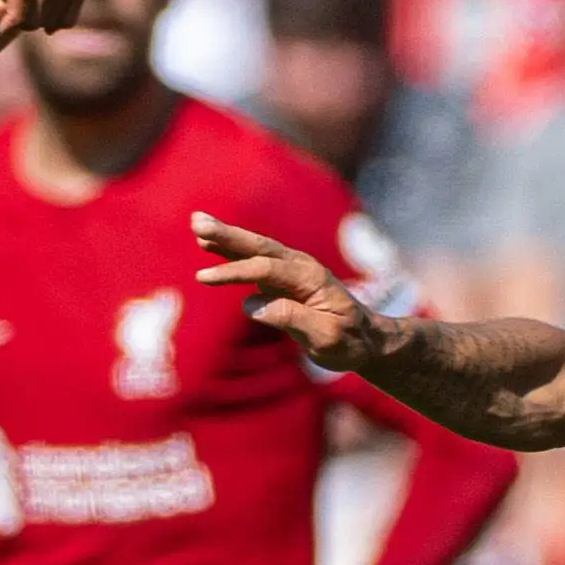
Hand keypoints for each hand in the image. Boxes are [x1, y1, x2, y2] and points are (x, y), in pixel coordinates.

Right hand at [193, 213, 382, 371]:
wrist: (367, 339)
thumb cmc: (349, 341)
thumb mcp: (326, 337)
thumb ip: (291, 319)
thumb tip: (250, 305)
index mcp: (311, 278)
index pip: (266, 269)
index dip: (235, 272)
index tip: (204, 277)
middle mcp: (300, 267)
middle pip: (259, 247)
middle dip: (227, 235)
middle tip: (197, 222)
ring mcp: (291, 270)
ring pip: (254, 249)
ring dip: (225, 237)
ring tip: (196, 224)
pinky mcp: (282, 278)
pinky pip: (253, 260)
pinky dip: (231, 250)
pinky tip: (208, 243)